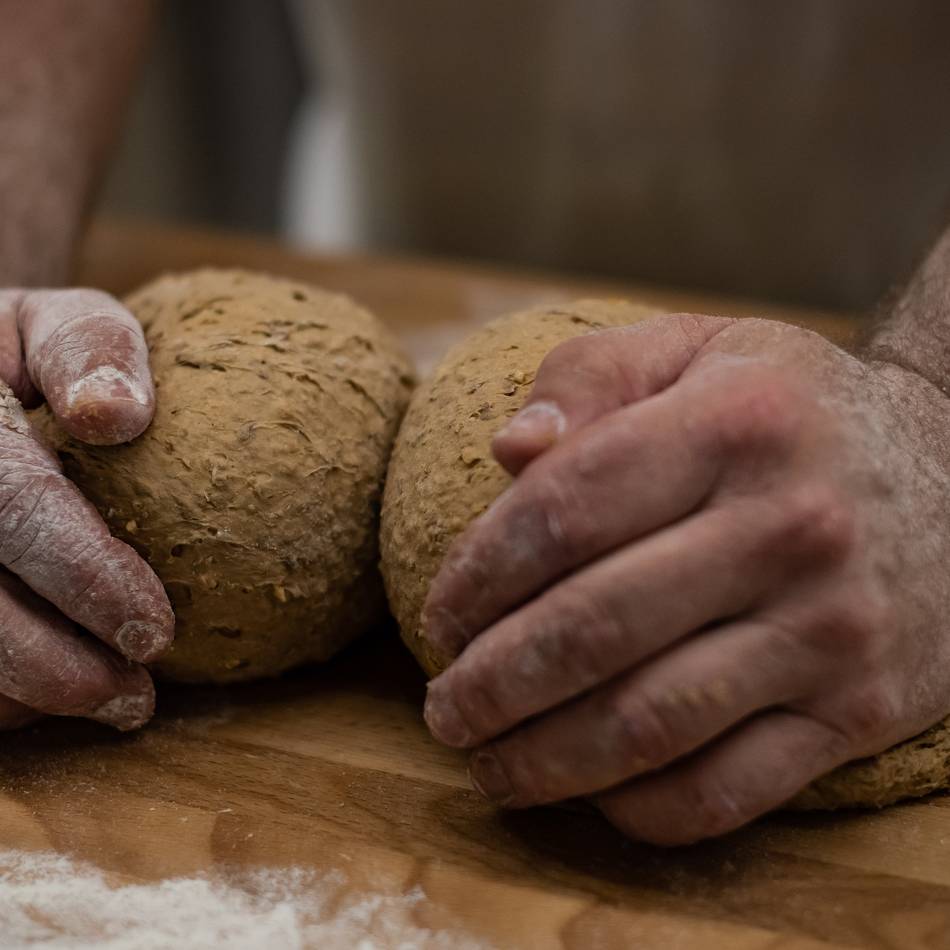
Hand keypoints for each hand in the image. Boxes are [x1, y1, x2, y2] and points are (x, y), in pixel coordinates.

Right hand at [0, 288, 172, 731]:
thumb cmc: (14, 356)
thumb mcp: (50, 324)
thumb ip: (87, 349)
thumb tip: (118, 414)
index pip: (10, 503)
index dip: (82, 574)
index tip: (154, 631)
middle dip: (52, 664)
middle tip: (136, 697)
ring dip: (24, 693)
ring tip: (114, 704)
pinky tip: (48, 696)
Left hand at [421, 313, 949, 843]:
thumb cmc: (790, 411)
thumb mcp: (700, 352)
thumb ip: (594, 378)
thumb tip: (506, 451)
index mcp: (734, 425)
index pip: (564, 510)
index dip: (478, 573)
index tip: (440, 615)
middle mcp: (789, 528)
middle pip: (593, 629)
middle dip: (491, 685)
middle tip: (443, 708)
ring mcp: (830, 630)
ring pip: (648, 725)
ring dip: (542, 760)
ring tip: (485, 762)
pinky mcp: (860, 711)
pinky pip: (728, 791)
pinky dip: (636, 809)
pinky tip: (585, 790)